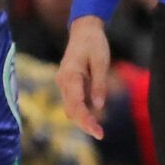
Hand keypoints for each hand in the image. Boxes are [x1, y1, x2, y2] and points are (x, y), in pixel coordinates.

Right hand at [56, 16, 110, 139]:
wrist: (84, 30)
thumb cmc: (94, 43)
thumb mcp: (101, 62)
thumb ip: (99, 84)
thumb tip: (98, 106)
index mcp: (70, 75)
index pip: (77, 104)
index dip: (86, 120)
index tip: (98, 132)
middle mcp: (63, 81)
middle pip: (71, 109)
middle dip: (84, 124)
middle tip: (100, 134)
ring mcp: (63, 83)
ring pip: (70, 107)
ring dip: (82, 119)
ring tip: (98, 130)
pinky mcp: (68, 84)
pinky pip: (73, 101)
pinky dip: (81, 111)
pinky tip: (93, 118)